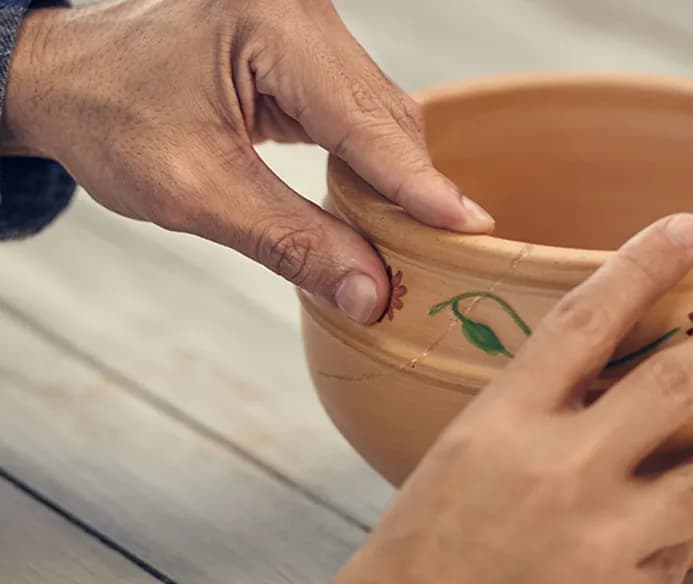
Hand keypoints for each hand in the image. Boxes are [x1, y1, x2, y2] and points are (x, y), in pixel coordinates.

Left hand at [2, 0, 493, 322]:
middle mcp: (299, 11)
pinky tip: (377, 201)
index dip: (419, 184)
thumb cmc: (109, 118)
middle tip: (440, 258)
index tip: (471, 229)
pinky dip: (372, 159)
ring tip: (410, 240)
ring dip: (396, 177)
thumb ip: (290, 242)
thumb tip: (371, 292)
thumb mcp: (195, 192)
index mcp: (267, 24)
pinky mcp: (305, 44)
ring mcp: (306, 22)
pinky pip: (361, 106)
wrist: (66, 76)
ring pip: (382, 110)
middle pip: (387, 112)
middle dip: (412, 188)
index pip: (365, 119)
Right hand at [312, 214, 692, 583]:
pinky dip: (692, 527)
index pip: (584, 319)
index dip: (642, 265)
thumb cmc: (419, 550)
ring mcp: (601, 539)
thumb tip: (599, 387)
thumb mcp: (459, 456)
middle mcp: (559, 470)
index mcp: (502, 423)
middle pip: (672, 384)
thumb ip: (528, 417)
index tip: (684, 231)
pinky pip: (681, 549)